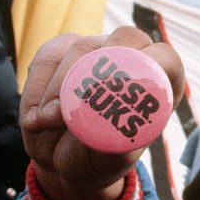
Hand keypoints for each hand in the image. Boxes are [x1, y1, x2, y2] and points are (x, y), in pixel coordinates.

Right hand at [20, 27, 183, 199]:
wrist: (63, 161)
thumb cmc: (99, 158)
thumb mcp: (112, 159)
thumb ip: (115, 142)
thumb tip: (104, 125)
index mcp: (158, 84)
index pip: (166, 57)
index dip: (150, 63)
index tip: (124, 87)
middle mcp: (131, 59)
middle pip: (125, 39)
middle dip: (95, 73)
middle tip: (70, 108)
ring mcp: (97, 50)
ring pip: (81, 47)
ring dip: (58, 88)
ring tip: (46, 122)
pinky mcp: (61, 51)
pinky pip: (48, 57)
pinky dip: (36, 88)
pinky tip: (34, 118)